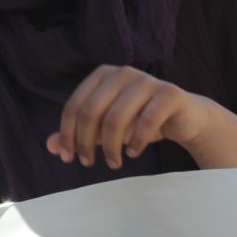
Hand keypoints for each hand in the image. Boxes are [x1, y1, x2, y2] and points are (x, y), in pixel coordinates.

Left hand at [46, 65, 220, 169]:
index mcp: (102, 75)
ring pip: (116, 118)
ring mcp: (147, 80)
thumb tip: (50, 146)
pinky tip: (134, 152)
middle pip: (91, 112)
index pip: (74, 106)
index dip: (67, 134)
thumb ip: (78, 134)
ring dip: (110, 147)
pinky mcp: (170, 93)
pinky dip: (136, 142)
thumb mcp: (105, 128)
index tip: (68, 158)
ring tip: (113, 162)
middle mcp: (122, 72)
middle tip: (89, 164)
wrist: (185, 117)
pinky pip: (146, 122)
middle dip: (85, 143)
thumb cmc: (139, 121)